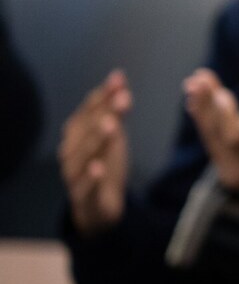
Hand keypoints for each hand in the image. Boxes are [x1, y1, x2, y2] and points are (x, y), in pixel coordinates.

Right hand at [60, 70, 130, 235]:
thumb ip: (113, 110)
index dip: (102, 96)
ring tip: (111, 125)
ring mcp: (74, 174)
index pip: (87, 111)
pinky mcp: (83, 197)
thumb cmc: (102, 163)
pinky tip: (98, 167)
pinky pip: (85, 187)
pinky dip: (91, 177)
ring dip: (97, 139)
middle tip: (122, 98)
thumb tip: (118, 76)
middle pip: (86, 130)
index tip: (119, 80)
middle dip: (104, 113)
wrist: (96, 206)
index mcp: (76, 134)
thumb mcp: (112, 136)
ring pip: (84, 156)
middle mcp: (71, 152)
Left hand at [183, 69, 238, 221]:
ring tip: (191, 86)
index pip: (237, 139)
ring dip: (200, 111)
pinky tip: (198, 107)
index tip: (220, 92)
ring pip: (210, 138)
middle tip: (198, 79)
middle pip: (216, 135)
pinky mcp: (227, 172)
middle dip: (206, 104)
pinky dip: (207, 124)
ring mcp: (231, 173)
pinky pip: (214, 144)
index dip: (227, 115)